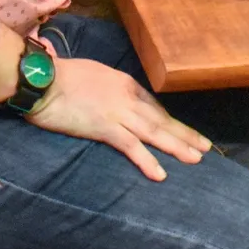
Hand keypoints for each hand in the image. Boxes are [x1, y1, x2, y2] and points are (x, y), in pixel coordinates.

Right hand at [26, 58, 212, 180]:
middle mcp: (128, 97)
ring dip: (177, 146)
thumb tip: (108, 98)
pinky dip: (148, 161)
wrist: (43, 79)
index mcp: (124, 83)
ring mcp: (118, 112)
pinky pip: (132, 147)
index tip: (180, 132)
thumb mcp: (92, 74)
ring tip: (197, 158)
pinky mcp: (105, 128)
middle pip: (161, 119)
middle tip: (205, 147)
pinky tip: (161, 174)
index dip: (168, 122)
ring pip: (155, 132)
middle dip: (184, 134)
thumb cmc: (60, 76)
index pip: (152, 106)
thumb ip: (106, 86)